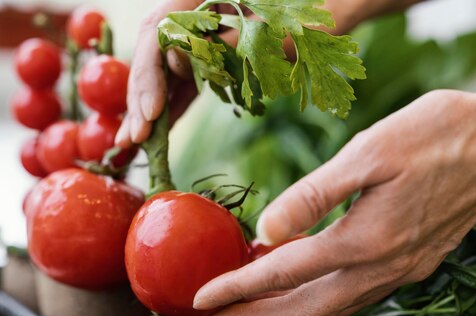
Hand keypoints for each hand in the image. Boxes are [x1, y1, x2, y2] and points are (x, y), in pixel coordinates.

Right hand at [115, 0, 424, 148]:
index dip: (149, 70)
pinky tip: (158, 132)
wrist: (342, 8)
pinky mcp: (213, 53)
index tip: (152, 111)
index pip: (160, 27)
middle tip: (134, 136)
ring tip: (134, 143)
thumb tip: (176, 60)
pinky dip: (172, 105)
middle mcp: (197, 8)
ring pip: (164, 67)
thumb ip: (229, 41)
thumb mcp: (284, 30)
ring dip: (149, 105)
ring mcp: (203, 31)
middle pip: (153, 50)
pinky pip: (185, 79)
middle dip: (142, 94)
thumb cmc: (323, 11)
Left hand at [193, 88, 475, 315]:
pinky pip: (353, 299)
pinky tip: (302, 297)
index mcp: (365, 239)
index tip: (201, 302)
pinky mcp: (413, 264)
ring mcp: (401, 270)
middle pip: (301, 308)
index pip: (282, 273)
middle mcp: (383, 266)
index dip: (237, 290)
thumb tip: (265, 230)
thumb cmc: (439, 134)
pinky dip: (317, 305)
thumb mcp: (369, 152)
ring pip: (328, 310)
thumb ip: (313, 196)